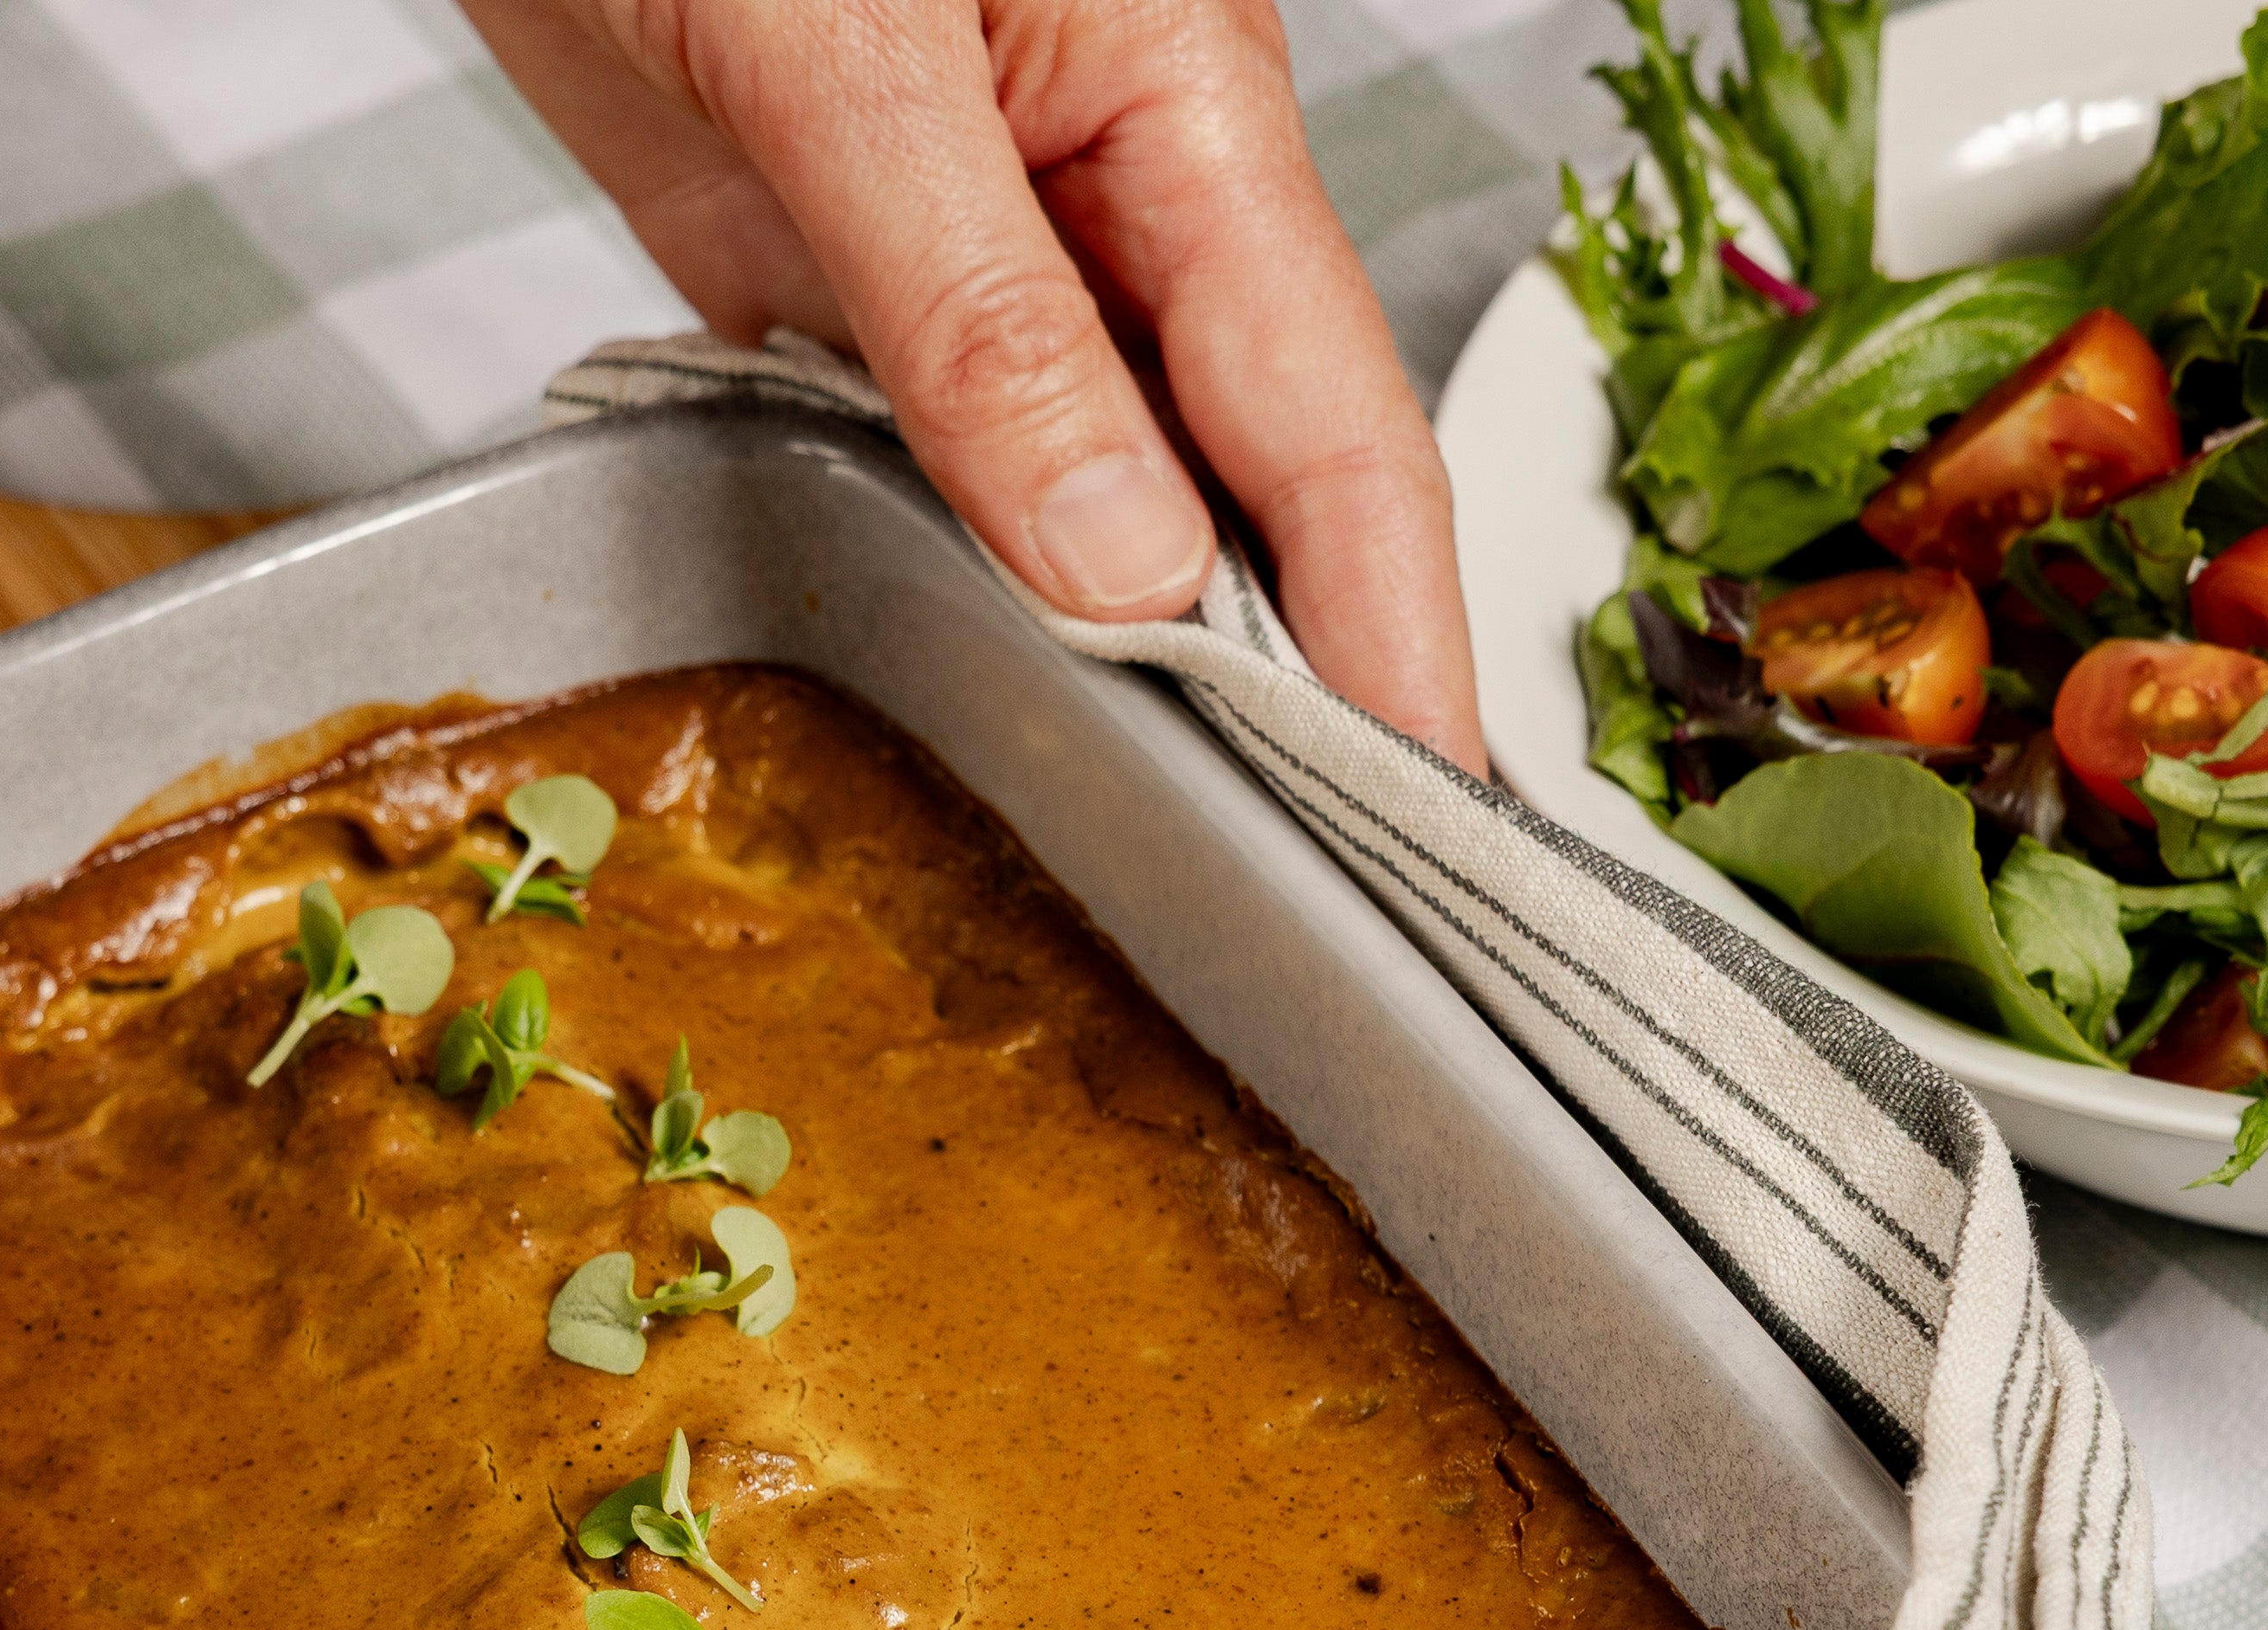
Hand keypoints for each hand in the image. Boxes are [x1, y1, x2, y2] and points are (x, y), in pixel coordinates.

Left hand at [465, 0, 1487, 770]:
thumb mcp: (845, 54)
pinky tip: (991, 698)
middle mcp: (1106, 195)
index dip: (1395, 647)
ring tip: (1178, 854)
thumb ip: (987, 320)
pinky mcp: (840, 270)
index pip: (1337, 434)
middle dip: (1295, 693)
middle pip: (1250, 492)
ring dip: (1132, 670)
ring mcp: (979, 247)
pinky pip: (935, 463)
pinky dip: (964, 584)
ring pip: (1100, 501)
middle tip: (1323, 906)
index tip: (1427, 833)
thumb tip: (1122, 572)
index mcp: (1178, 106)